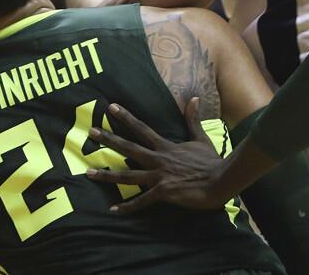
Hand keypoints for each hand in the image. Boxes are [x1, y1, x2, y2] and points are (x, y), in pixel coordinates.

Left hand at [86, 98, 231, 212]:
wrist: (220, 180)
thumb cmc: (210, 161)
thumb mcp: (200, 138)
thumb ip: (192, 120)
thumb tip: (194, 99)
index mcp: (165, 146)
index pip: (141, 128)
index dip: (125, 117)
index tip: (110, 107)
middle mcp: (158, 159)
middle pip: (128, 148)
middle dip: (108, 139)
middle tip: (90, 131)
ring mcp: (159, 176)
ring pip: (127, 175)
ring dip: (107, 174)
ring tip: (88, 173)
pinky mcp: (163, 193)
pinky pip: (141, 201)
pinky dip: (127, 206)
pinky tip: (113, 211)